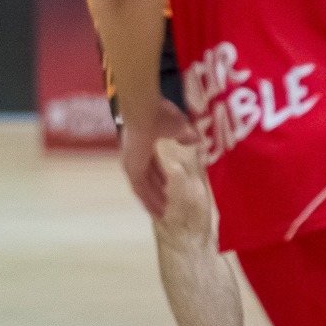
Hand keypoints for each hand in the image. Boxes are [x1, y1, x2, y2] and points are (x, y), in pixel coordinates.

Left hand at [117, 98, 195, 218]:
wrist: (146, 112)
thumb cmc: (162, 114)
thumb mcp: (179, 126)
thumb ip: (185, 134)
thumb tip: (193, 139)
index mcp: (143, 141)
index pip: (150, 162)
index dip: (158, 174)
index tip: (166, 183)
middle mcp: (134, 153)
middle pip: (145, 176)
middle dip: (155, 190)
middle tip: (165, 201)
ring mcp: (131, 162)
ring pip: (142, 187)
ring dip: (152, 200)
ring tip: (162, 213)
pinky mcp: (131, 170)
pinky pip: (140, 191)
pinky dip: (148, 202)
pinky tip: (157, 212)